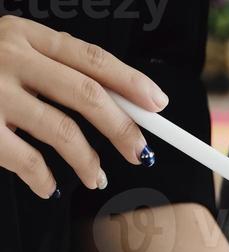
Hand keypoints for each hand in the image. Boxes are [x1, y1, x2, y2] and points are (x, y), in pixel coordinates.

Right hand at [0, 16, 164, 197]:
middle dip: (123, 129)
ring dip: (88, 162)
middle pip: (87, 94)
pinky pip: (26, 160)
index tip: (158, 106)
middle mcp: (8, 56)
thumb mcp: (8, 50)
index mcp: (22, 34)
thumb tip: (125, 104)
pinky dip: (44, 179)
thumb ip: (54, 68)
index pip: (90, 57)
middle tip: (141, 154)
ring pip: (63, 132)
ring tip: (95, 178)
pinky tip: (48, 185)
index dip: (131, 82)